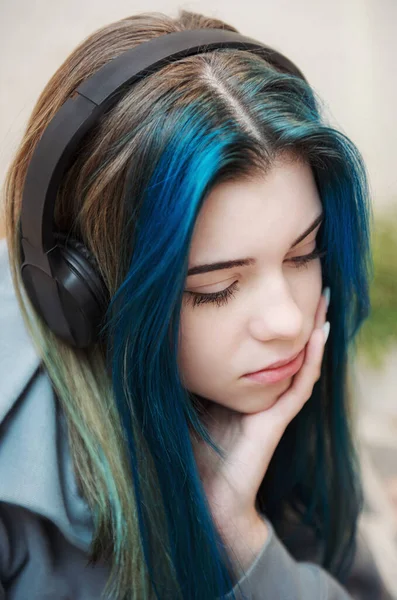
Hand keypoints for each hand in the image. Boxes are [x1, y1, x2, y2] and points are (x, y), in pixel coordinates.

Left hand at [191, 289, 329, 554]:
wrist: (207, 496)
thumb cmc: (193, 453)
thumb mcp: (185, 404)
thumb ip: (182, 378)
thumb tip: (157, 343)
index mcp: (242, 389)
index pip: (259, 350)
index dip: (268, 325)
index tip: (268, 294)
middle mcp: (263, 393)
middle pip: (286, 350)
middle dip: (297, 320)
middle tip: (308, 285)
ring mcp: (274, 405)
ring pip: (302, 361)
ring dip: (313, 332)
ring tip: (323, 300)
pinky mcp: (278, 418)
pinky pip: (302, 383)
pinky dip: (313, 358)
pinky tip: (318, 334)